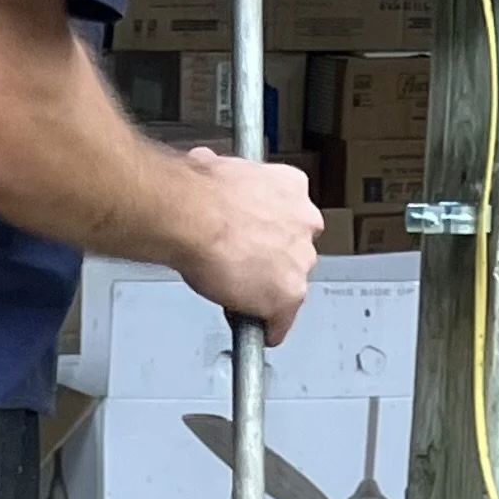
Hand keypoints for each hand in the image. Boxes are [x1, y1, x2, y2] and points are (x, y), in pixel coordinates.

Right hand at [171, 147, 324, 340]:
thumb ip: (230, 182)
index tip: (258, 242)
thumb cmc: (201, 193)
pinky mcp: (290, 295)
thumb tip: (210, 169)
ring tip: (241, 294)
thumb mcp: (219, 169)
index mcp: (292, 186)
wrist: (193, 216)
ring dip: (269, 293)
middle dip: (273, 263)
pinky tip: (255, 328)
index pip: (291, 219)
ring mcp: (300, 260)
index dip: (270, 234)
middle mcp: (305, 222)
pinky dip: (268, 329)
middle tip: (245, 267)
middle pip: (296, 253)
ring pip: (291, 286)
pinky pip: (281, 323)